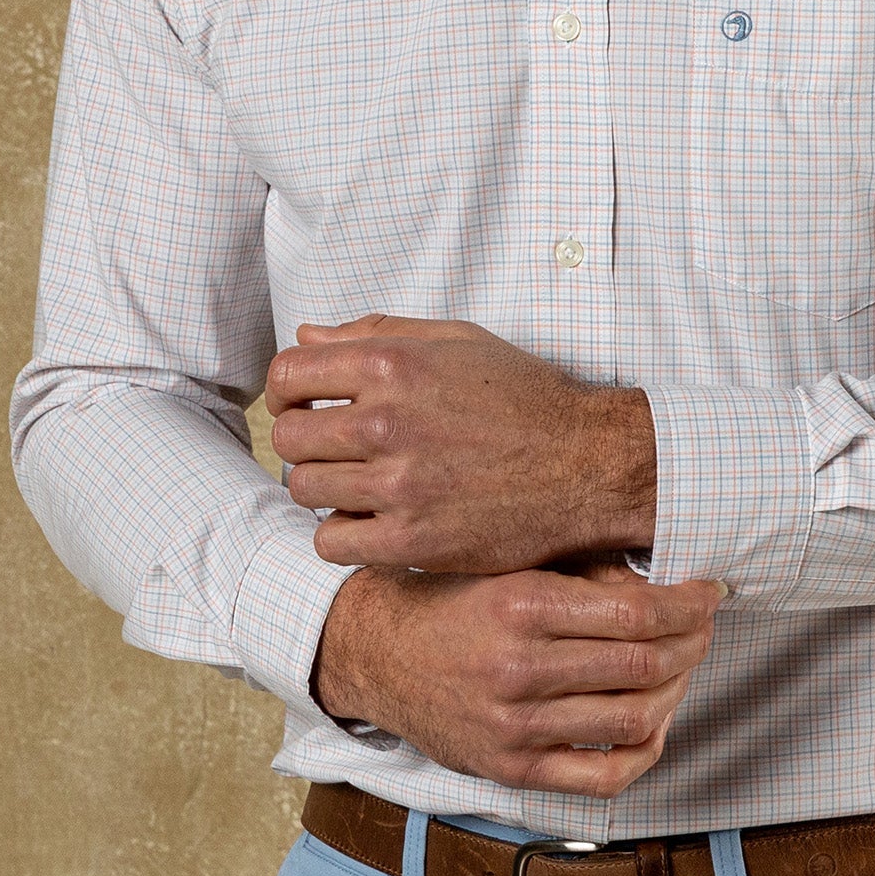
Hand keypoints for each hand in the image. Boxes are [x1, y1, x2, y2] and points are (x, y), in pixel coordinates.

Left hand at [267, 314, 656, 572]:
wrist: (589, 462)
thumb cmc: (526, 398)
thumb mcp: (458, 342)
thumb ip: (377, 334)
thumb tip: (307, 337)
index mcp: (393, 364)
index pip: (288, 375)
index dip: (286, 391)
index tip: (303, 405)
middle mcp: (387, 420)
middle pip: (289, 436)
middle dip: (305, 441)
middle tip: (336, 449)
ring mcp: (398, 484)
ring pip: (305, 489)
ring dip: (325, 487)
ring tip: (360, 483)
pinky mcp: (412, 540)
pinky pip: (330, 542)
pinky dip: (342, 533)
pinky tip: (372, 520)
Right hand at [311, 561, 724, 796]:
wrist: (379, 652)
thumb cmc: (458, 598)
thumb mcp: (513, 563)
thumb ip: (585, 574)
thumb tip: (666, 588)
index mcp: (522, 604)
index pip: (636, 613)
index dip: (688, 605)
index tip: (709, 593)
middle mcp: (519, 667)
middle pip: (643, 664)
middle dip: (692, 643)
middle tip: (704, 626)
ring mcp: (515, 725)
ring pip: (633, 719)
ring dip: (676, 690)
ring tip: (682, 667)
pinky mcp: (511, 769)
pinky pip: (603, 777)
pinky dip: (643, 751)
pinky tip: (653, 722)